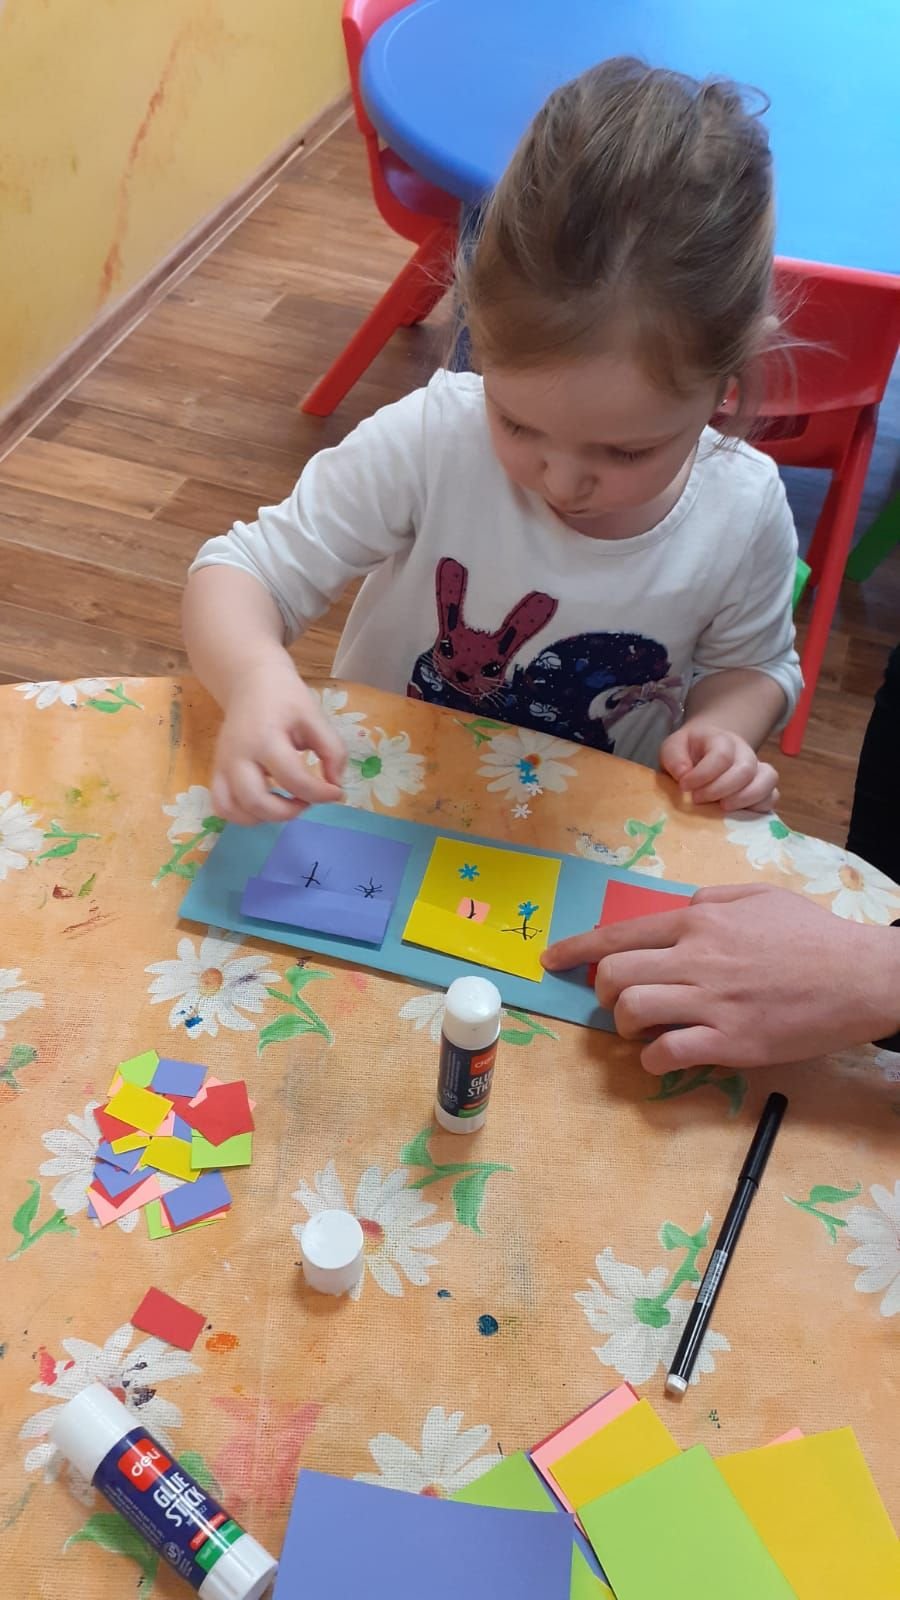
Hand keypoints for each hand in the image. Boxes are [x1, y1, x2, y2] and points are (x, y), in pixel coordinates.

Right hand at [211, 657, 345, 824]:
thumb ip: (332, 752)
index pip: (294, 780)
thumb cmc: (286, 699)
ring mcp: (223, 765)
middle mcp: (238, 756)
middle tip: (307, 801)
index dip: (320, 794)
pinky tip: (265, 805)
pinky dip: (242, 815)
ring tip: (285, 803)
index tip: (336, 792)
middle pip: (257, 802)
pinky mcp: (216, 770)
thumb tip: (335, 786)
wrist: (251, 681)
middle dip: (289, 812)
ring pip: (233, 810)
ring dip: (264, 817)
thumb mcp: (316, 718)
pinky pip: (221, 805)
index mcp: (265, 738)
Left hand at [542, 884, 899, 1071]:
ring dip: (624, 1027)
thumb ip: (712, 898)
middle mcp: (697, 959)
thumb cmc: (813, 934)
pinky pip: (669, 1053)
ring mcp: (713, 1003)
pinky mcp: (733, 1042)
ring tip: (642, 1030)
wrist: (860, 976)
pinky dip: (654, 1059)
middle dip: (601, 993)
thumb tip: (680, 906)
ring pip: (633, 1012)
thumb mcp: (759, 897)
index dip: (576, 949)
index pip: (619, 933)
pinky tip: (665, 1056)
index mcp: (700, 922)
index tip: (552, 962)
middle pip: (615, 975)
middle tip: (614, 1004)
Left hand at [660, 722, 778, 811]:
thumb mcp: (672, 749)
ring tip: (722, 807)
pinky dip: (757, 806)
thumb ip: (674, 758)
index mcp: (721, 739)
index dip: (703, 775)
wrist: (703, 754)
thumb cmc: (687, 754)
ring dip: (743, 799)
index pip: (722, 755)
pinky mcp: (763, 788)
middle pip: (745, 769)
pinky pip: (772, 796)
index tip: (684, 787)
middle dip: (719, 789)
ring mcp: (757, 769)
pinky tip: (736, 812)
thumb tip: (684, 775)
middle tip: (698, 799)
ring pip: (767, 780)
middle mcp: (744, 752)